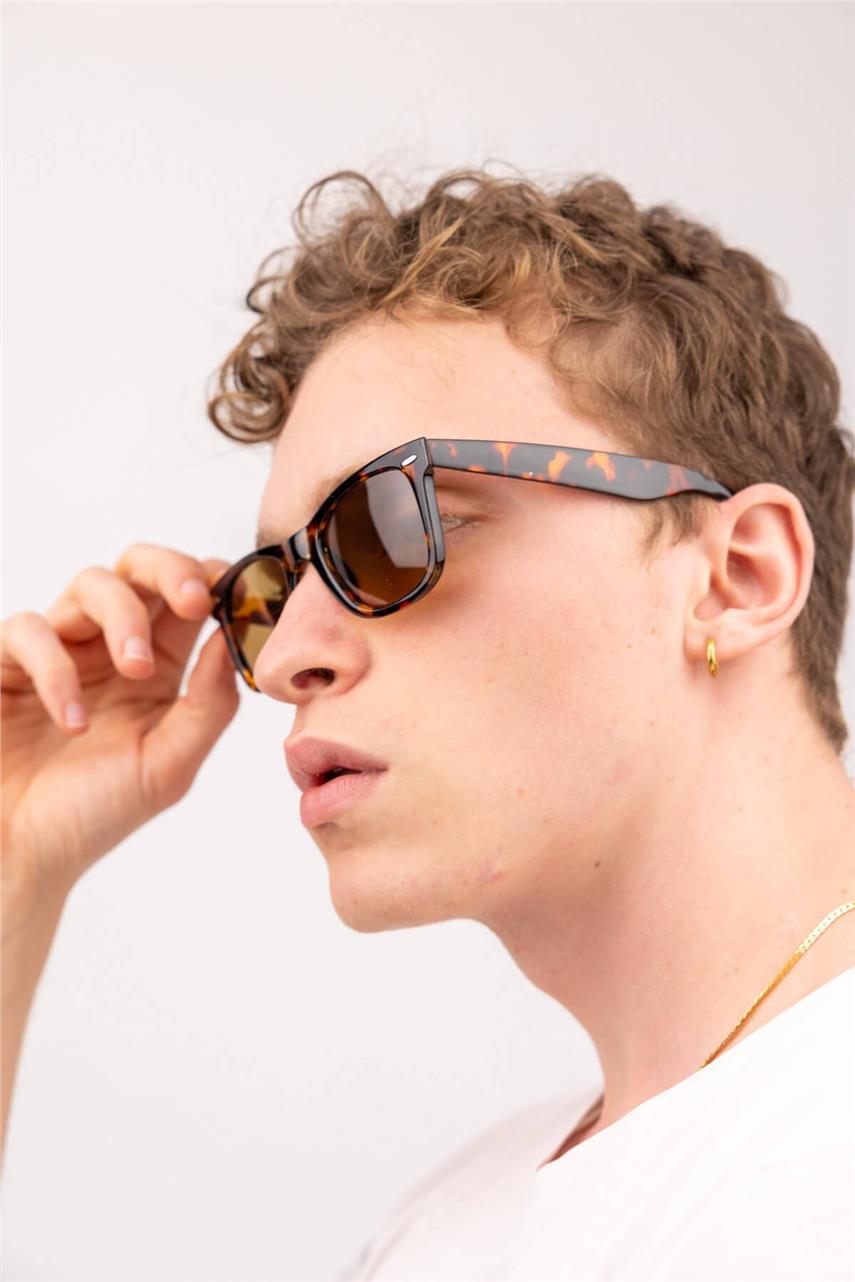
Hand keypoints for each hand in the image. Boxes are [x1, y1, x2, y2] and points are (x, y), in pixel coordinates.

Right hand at [1, 544, 239, 906]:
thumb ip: (209, 705)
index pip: (186, 599)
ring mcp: (58, 651)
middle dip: (171, 569)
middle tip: (193, 600)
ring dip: (123, 617)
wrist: (20, 854)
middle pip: (139, 568)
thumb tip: (233, 640)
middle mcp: (108, 649)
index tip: (232, 593)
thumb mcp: (169, 765)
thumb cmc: (93, 814)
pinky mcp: (7, 664)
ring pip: (91, 583)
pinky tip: (73, 721)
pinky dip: (56, 669)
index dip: (211, 582)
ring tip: (135, 672)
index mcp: (157, 668)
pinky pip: (30, 631)